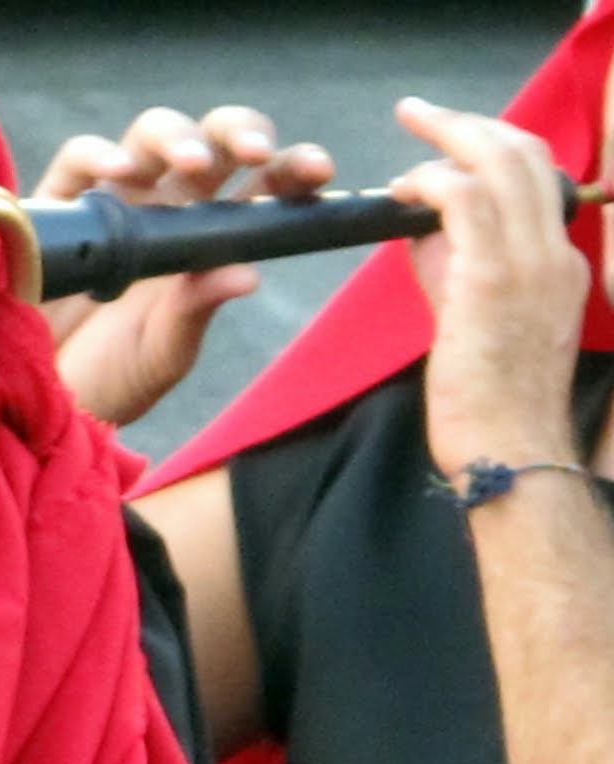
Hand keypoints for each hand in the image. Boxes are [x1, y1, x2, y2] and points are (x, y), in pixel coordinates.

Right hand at [38, 105, 333, 425]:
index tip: (318, 175)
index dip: (292, 170)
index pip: (261, 188)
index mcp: (207, 242)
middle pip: (214, 143)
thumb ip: (195, 313)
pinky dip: (97, 155)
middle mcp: (164, 210)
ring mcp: (110, 203)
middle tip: (257, 155)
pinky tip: (119, 173)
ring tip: (193, 161)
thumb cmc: (102, 384)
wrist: (27, 404)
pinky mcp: (55, 208)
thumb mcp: (158, 357)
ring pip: (151, 136)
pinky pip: (76, 161)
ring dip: (178, 136)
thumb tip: (246, 275)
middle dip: (241, 134)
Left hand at [390, 97, 590, 477]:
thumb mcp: (475, 321)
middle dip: (469, 123)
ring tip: (412, 128)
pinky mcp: (490, 280)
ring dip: (449, 136)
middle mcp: (555, 253)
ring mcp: (529, 263)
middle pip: (525, 154)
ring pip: (500, 163)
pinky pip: (463, 199)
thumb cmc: (486, 402)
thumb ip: (453, 269)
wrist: (509, 448)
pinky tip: (403, 189)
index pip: (537, 179)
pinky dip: (431, 180)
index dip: (491, 148)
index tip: (449, 142)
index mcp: (560, 263)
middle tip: (421, 114)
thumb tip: (419, 227)